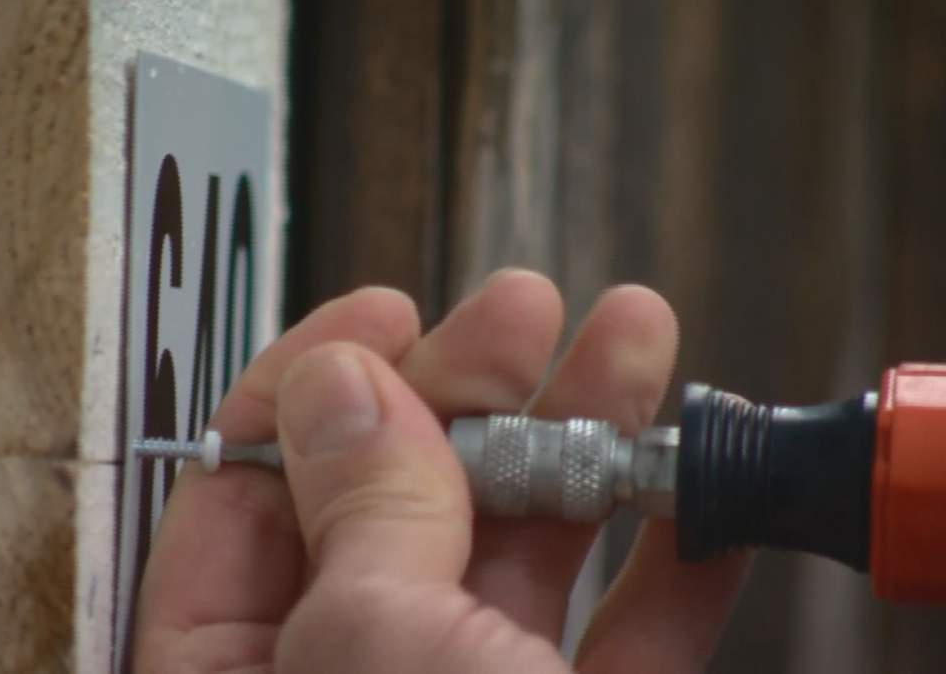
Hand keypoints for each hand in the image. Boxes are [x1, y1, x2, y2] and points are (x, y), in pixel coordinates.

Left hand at [132, 269, 749, 672]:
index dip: (310, 384)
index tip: (386, 307)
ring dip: (586, 451)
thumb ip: (360, 513)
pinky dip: (669, 583)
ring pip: (513, 563)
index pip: (240, 493)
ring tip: (638, 344)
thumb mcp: (380, 643)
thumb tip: (340, 382)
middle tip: (528, 306)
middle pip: (394, 505)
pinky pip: (617, 652)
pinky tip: (704, 513)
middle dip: (471, 391)